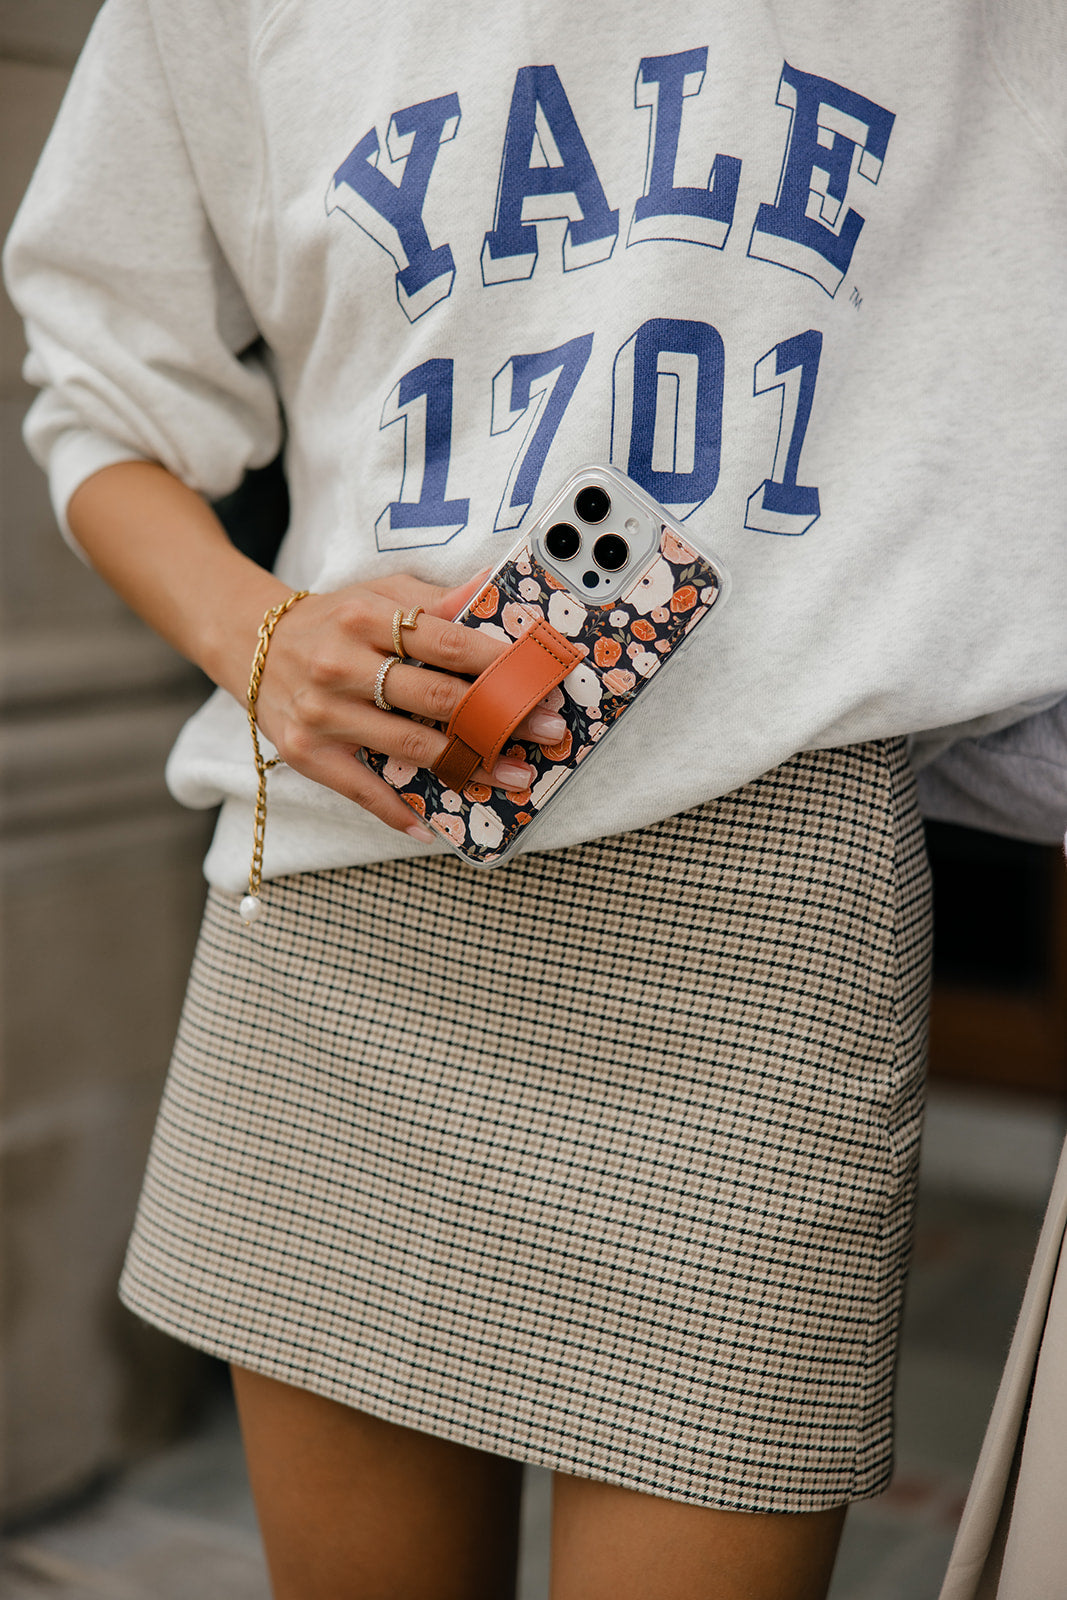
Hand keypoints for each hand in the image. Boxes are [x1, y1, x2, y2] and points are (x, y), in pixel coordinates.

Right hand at [252, 570, 566, 838]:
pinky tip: (432, 826)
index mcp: (365, 617)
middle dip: (502, 717)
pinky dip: (398, 811)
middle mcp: (342, 664)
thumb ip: (434, 598)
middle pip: (438, 696)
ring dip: (471, 765)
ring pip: (411, 745)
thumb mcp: (378, 594)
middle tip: (548, 731)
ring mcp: (324, 713)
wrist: (252, 644)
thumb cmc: (331, 619)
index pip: (448, 643)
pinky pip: (362, 789)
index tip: (543, 681)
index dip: (501, 664)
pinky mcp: (308, 752)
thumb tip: (490, 589)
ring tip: (516, 775)